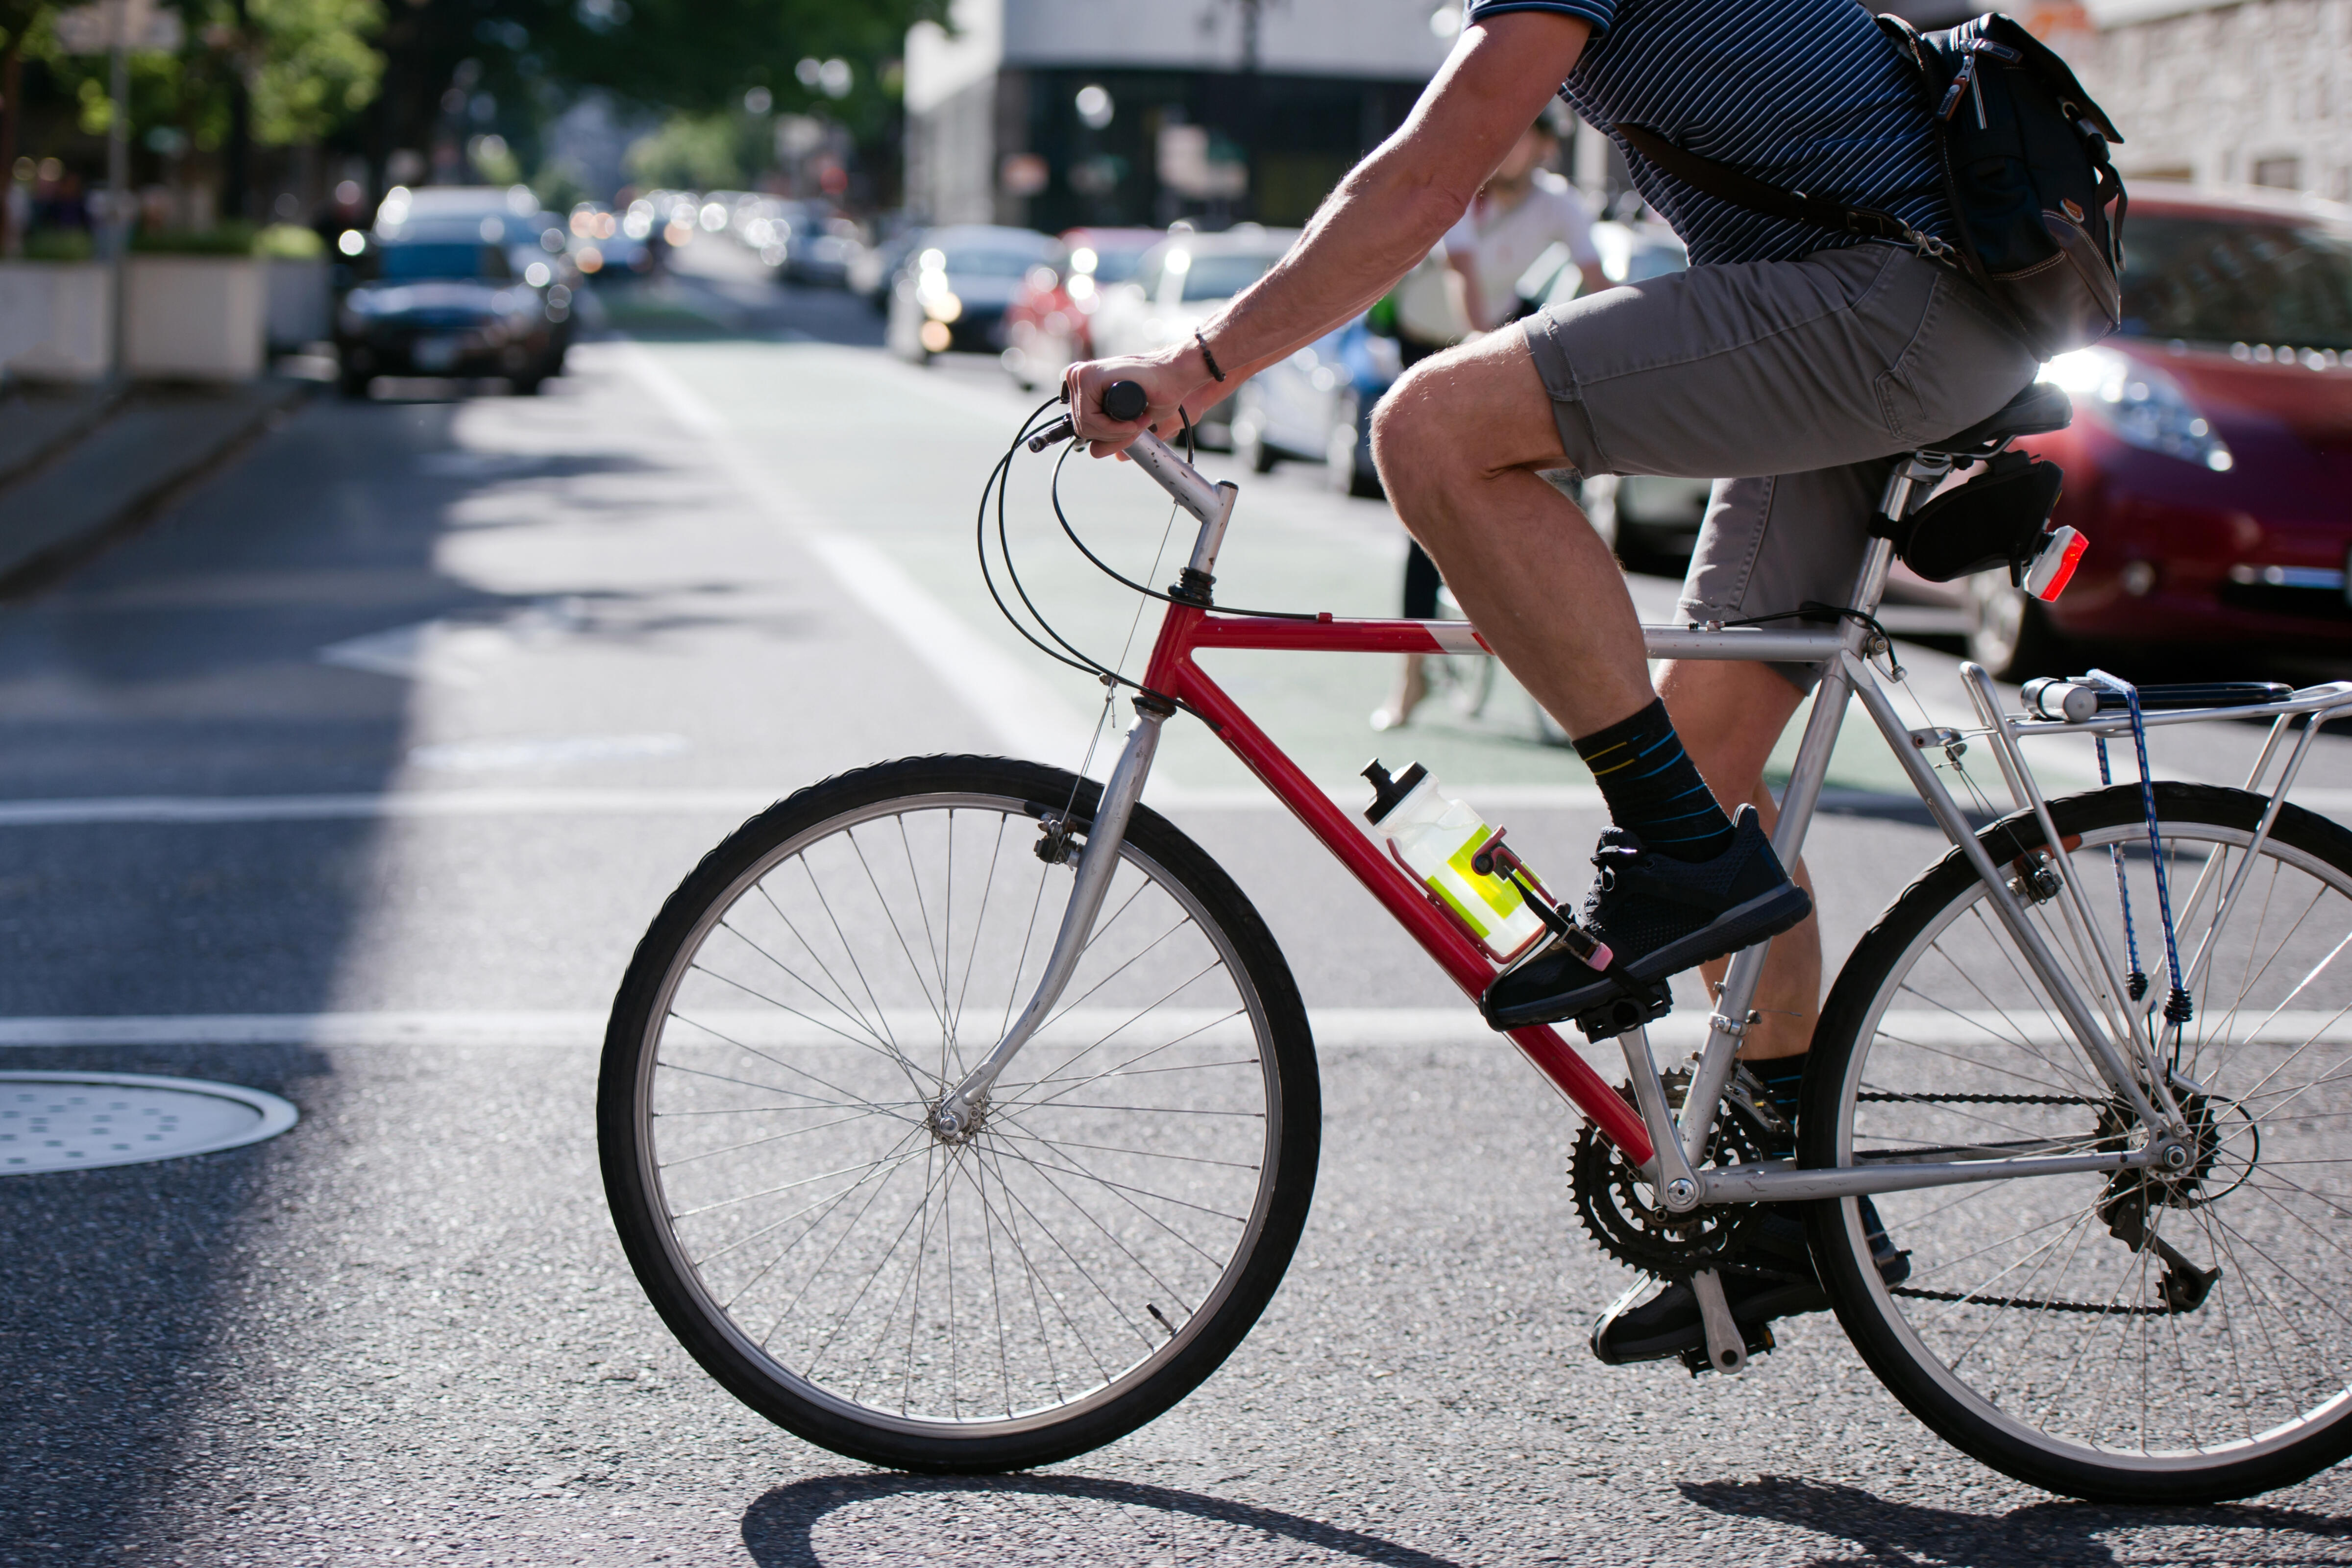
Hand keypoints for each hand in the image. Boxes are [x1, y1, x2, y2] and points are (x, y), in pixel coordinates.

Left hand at [1063, 343, 1226, 457]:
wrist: (1174, 374)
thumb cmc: (1157, 393)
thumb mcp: (1129, 421)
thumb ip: (1111, 435)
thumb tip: (1093, 453)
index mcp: (1084, 384)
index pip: (1082, 424)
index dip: (1107, 435)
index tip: (1131, 430)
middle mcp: (1079, 377)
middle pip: (1081, 427)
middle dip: (1110, 435)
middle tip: (1136, 427)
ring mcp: (1082, 375)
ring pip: (1085, 425)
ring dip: (1114, 432)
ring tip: (1137, 423)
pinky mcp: (1089, 376)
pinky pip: (1090, 418)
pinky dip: (1112, 428)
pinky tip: (1134, 421)